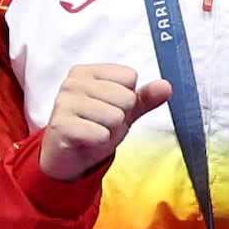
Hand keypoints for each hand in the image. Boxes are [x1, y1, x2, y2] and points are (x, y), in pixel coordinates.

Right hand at [40, 59, 167, 181]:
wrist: (68, 156)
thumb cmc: (94, 127)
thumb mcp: (124, 111)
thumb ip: (144, 98)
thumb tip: (167, 86)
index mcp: (87, 72)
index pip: (129, 76)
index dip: (127, 98)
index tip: (108, 107)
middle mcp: (73, 82)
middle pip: (125, 97)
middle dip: (119, 117)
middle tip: (101, 123)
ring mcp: (64, 102)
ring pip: (115, 116)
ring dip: (110, 131)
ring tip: (94, 132)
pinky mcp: (61, 124)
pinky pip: (100, 134)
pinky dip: (98, 142)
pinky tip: (86, 140)